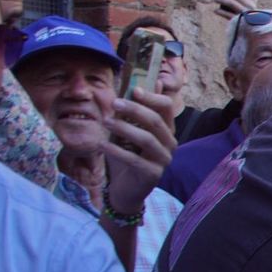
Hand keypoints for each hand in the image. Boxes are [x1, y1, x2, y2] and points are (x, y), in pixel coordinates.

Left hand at [102, 88, 177, 212]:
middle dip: (133, 109)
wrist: (126, 189)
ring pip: (147, 139)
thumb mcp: (130, 131)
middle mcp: (170, 144)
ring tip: (105, 121)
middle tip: (113, 103)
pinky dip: (116, 150)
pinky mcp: (153, 174)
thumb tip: (148, 82)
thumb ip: (137, 110)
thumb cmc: (128, 157)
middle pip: (155, 120)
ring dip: (124, 128)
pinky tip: (101, 144)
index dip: (152, 97)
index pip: (167, 107)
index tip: (133, 90)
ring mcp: (163, 160)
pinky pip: (134, 159)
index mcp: (166, 130)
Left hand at [215, 0, 258, 18]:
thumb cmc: (249, 11)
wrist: (251, 28)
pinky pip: (227, 14)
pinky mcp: (240, 21)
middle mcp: (250, 5)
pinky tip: (216, 10)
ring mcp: (245, 13)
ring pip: (231, 2)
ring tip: (215, 0)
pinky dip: (220, 12)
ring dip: (221, 0)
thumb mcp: (252, 0)